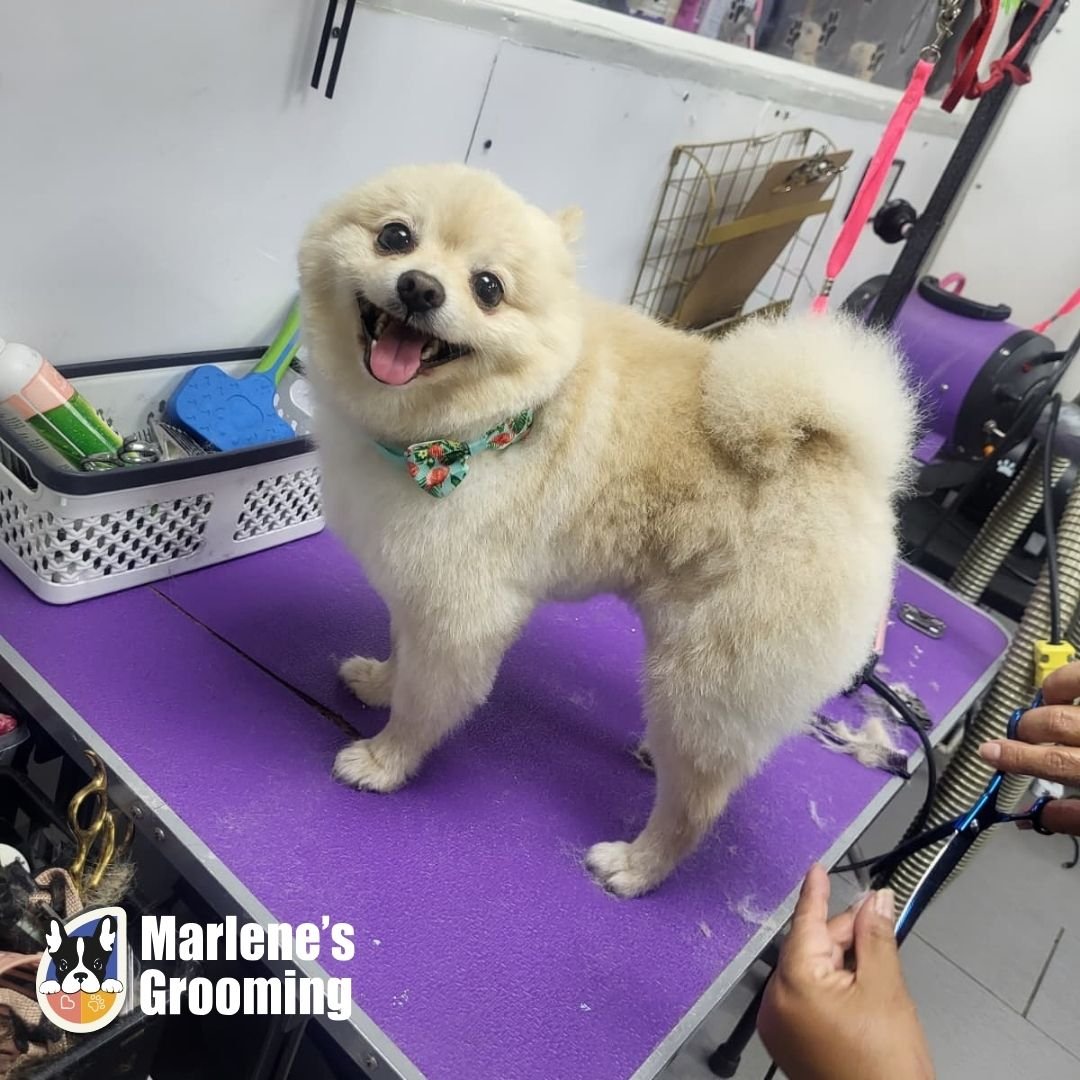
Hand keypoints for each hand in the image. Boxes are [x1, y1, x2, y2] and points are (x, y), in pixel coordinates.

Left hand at [758, 865, 933, 1079]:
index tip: (816, 869)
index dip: (815, 893)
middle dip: (842, 935)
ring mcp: (778, 1025)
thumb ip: (875, 936)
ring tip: (874, 965)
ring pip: (809, 971)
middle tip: (877, 923)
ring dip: (839, 961)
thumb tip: (875, 899)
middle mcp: (775, 1002)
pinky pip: (806, 997)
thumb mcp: (886, 989)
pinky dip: (830, 985)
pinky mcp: (789, 1043)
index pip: (805, 922)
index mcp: (794, 982)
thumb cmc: (886, 1066)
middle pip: (809, 947)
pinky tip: (858, 988)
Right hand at [978, 662, 1079, 835]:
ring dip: (1051, 695)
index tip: (987, 752)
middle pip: (1052, 723)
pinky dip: (1068, 678)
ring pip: (1072, 685)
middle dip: (1027, 729)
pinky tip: (1064, 690)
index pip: (1051, 761)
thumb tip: (1033, 816)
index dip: (1014, 756)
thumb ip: (1076, 818)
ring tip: (1047, 705)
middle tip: (1022, 735)